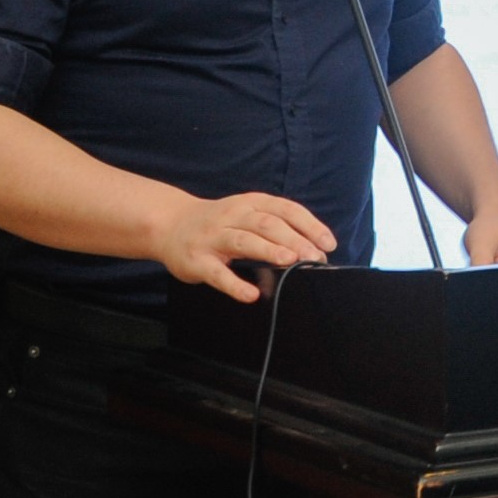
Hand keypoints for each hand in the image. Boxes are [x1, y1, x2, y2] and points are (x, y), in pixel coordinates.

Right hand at [152, 190, 339, 299]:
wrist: (170, 224)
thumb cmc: (220, 223)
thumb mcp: (247, 215)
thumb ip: (275, 226)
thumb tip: (314, 248)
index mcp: (250, 203)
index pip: (285, 209)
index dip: (309, 225)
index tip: (328, 243)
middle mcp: (232, 216)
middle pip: (267, 225)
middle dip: (294, 240)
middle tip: (315, 257)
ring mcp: (213, 238)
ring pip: (244, 241)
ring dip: (269, 250)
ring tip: (291, 262)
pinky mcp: (197, 261)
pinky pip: (217, 274)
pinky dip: (235, 285)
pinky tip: (251, 294)